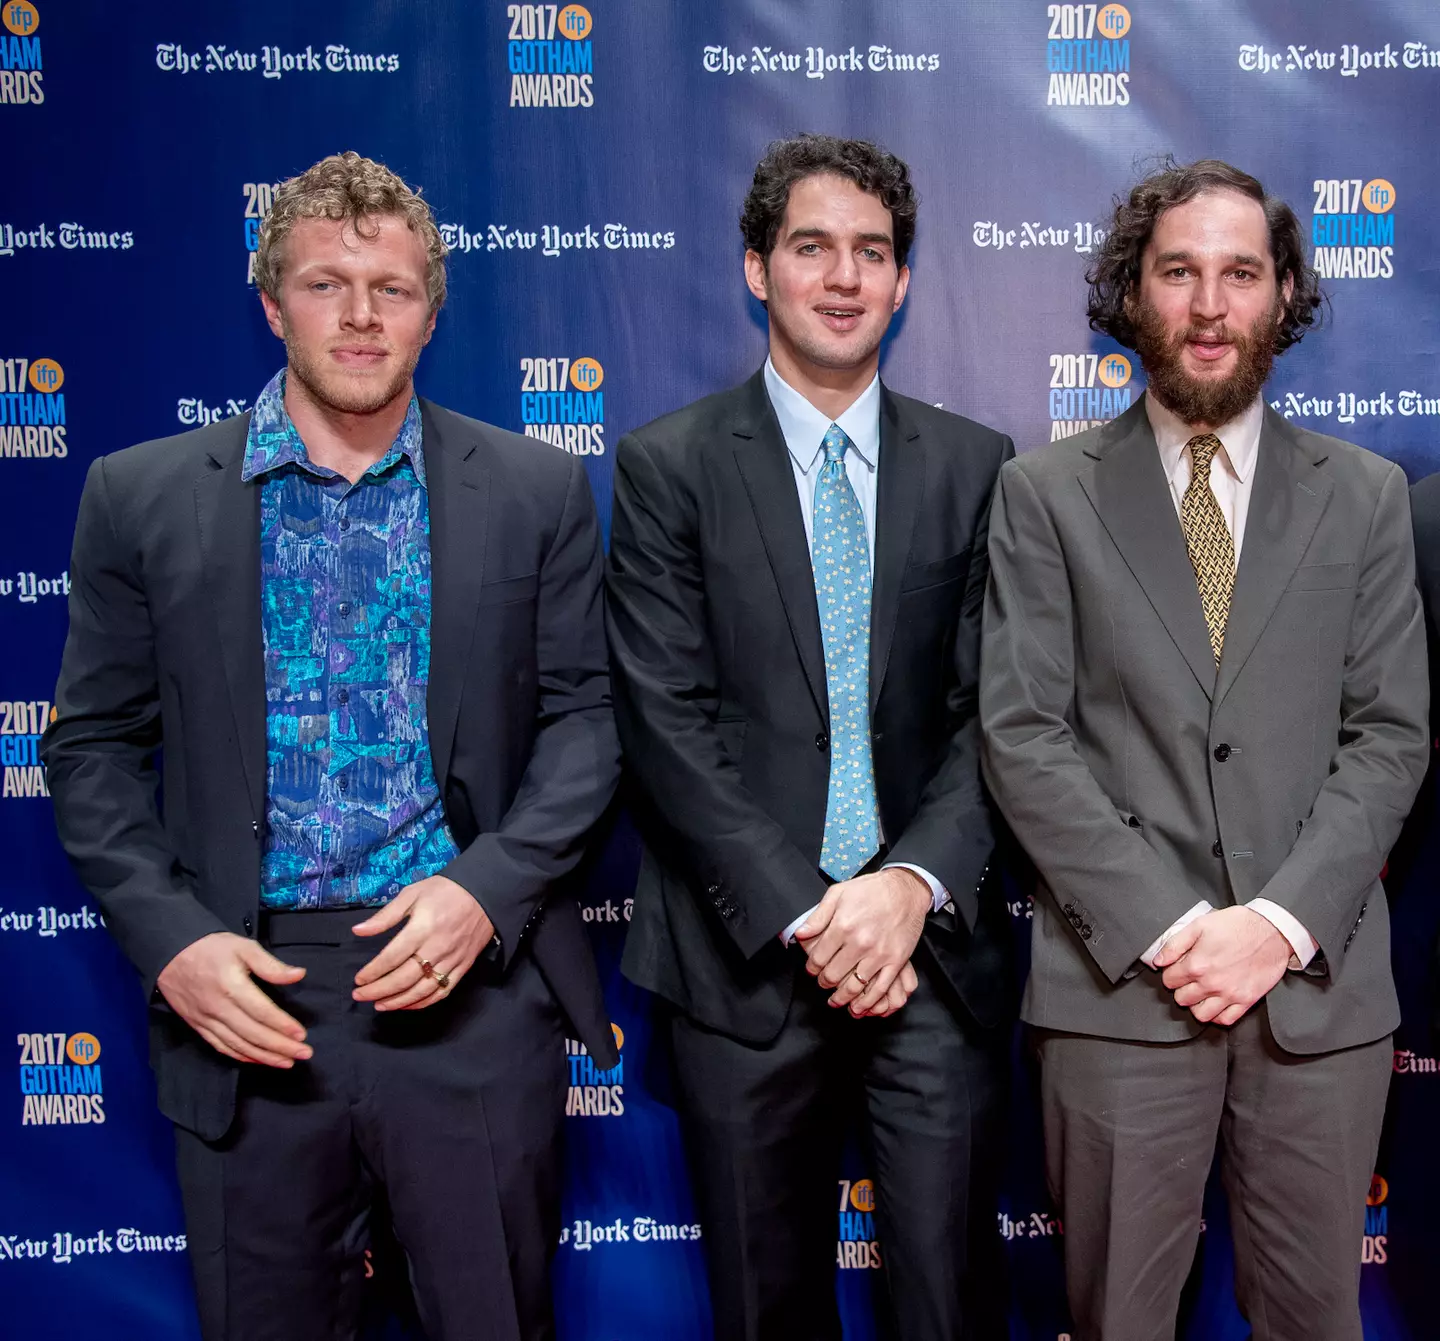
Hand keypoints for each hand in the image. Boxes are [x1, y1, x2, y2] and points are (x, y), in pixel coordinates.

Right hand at [156, 932, 310, 1067]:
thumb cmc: (212, 948)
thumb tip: (298, 975)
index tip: (302, 1035)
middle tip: (304, 1054)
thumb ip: (271, 965)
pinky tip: (259, 1060)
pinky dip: (241, 1056)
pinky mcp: (198, 1026)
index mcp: (231, 986)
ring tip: (287, 1062)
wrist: (171, 953)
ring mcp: (206, 1020)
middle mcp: (218, 1008)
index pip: (262, 1012)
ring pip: (238, 1045)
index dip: (282, 1026)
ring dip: (264, 1057)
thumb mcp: (244, 947)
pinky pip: (221, 1047)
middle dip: (280, 1047)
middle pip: (252, 1034)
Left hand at [352, 875, 493, 1010]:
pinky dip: (423, 1003)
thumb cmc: (445, 891)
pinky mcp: (463, 968)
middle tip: (360, 996)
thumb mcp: (412, 893)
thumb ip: (386, 915)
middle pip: (404, 978)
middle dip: (379, 991)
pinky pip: (442, 992)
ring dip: (398, 1002)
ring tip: (379, 1005)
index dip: (373, 972)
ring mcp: (452, 960)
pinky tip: (407, 1005)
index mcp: (423, 928)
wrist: (485, 894)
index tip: (358, 980)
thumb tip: (358, 931)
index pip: (392, 957)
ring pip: (422, 990)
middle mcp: (437, 948)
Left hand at [795, 868, 930, 1016]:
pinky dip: (867, 1003)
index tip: (812, 969)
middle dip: (824, 982)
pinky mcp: (896, 961)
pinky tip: (858, 1007)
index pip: (819, 957)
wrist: (905, 890)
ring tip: (835, 1000)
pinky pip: (880, 989)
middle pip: (833, 974)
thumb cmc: (871, 890)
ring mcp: (879, 954)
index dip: (812, 967)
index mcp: (843, 926)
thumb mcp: (839, 893)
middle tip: (823, 982)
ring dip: (841, 998)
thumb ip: (818, 916)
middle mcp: (859, 942)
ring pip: (854, 986)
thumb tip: (800, 934)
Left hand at [1155, 906, 1291, 1025]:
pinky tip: (1216, 1003)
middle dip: (1181, 988)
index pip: (1169, 980)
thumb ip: (1175, 944)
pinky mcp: (1247, 1001)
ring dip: (1196, 1005)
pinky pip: (1226, 1020)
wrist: (1272, 930)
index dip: (1171, 973)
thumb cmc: (1237, 925)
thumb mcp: (1199, 925)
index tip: (1177, 968)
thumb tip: (1158, 961)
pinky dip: (1218, 1015)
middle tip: (1189, 979)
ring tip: (1200, 992)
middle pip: (1182, 999)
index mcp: (1197, 964)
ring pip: (1201, 1015)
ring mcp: (1230, 994)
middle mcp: (1211, 984)